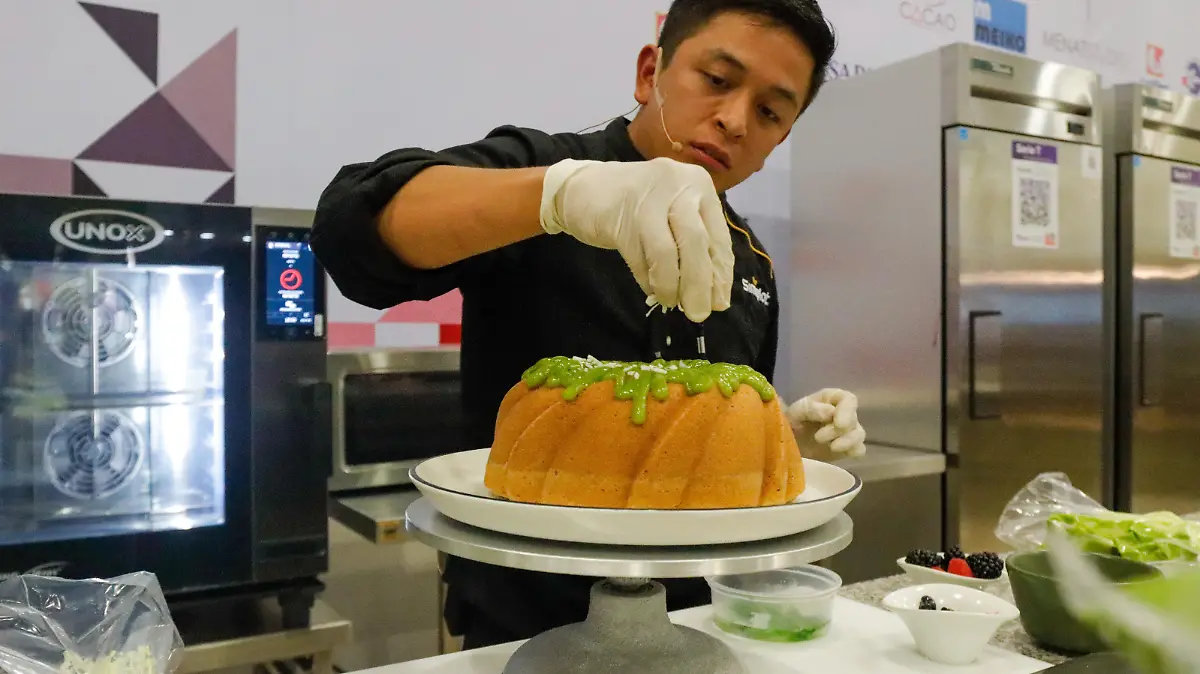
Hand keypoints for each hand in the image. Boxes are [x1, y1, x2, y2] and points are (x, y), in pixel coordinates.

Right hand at [539, 157, 734, 322]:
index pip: (718, 236)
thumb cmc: (636, 206)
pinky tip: (651, 291)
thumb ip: (694, 247)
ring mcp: (647, 197)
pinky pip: (639, 256)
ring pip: (668, 252)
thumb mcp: (673, 217)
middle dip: (699, 284)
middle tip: (698, 314)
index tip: (719, 303)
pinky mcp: (620, 214)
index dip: (720, 274)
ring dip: (671, 285)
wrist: (582, 188)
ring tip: (671, 303)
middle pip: (697, 243)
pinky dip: (648, 279)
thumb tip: (713, 295)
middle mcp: (678, 184)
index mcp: (698, 184)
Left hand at [786, 389, 866, 457]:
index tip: (839, 424)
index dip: (847, 411)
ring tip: (831, 447)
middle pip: (853, 420)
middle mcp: (845, 413)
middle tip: (818, 438)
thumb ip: (812, 409)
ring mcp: (848, 431)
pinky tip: (838, 453)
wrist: (788, 440)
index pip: (849, 400)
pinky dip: (852, 451)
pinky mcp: (848, 448)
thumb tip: (831, 412)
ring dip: (847, 442)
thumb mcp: (797, 411)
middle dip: (837, 431)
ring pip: (859, 435)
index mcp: (833, 399)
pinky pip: (859, 450)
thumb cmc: (793, 420)